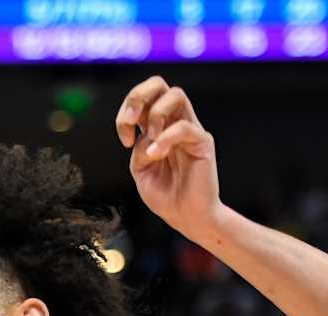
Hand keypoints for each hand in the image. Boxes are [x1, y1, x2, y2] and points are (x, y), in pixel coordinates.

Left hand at [116, 76, 221, 240]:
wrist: (187, 218)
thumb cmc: (165, 195)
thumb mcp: (141, 170)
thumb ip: (139, 149)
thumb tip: (145, 135)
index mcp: (156, 128)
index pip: (142, 100)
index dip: (126, 111)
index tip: (125, 139)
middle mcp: (173, 123)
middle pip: (159, 84)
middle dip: (138, 96)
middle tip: (130, 122)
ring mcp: (189, 129)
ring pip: (176, 95)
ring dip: (155, 113)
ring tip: (150, 139)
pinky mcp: (202, 141)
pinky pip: (183, 127)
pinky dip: (164, 139)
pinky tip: (156, 155)